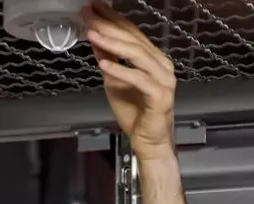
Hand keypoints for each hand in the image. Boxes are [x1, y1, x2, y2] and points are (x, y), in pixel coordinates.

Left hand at [84, 1, 176, 159]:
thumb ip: (108, 59)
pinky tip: (103, 64)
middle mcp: (162, 65)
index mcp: (153, 58)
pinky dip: (120, 70)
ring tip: (92, 34)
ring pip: (137, 55)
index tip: (92, 7)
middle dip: (109, 25)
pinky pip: (139, 79)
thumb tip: (94, 38)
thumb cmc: (135, 112)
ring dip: (112, 44)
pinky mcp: (160, 96)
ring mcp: (164, 79)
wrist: (148, 141)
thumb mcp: (114, 80)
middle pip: (133, 39)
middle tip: (89, 14)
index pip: (132, 32)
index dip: (112, 18)